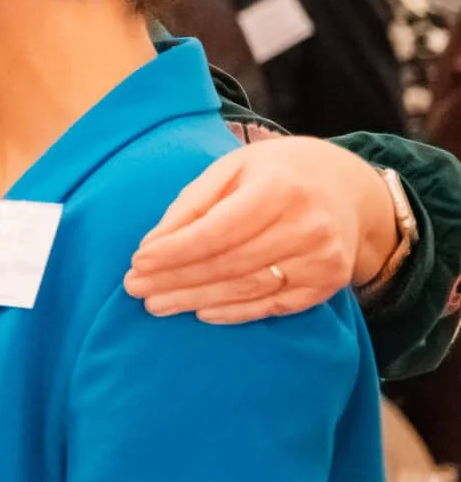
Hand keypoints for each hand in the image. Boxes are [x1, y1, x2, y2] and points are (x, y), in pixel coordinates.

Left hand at [124, 133, 382, 322]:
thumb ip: (193, 203)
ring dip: (196, 300)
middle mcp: (306, 228)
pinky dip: (234, 312)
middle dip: (176, 279)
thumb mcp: (232, 169)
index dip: (175, 251)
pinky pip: (273, 306)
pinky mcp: (327, 284)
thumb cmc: (275, 174)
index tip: (138, 263)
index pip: (217, 230)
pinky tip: (202, 312)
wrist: (346, 188)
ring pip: (246, 289)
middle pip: (228, 264)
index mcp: (278, 190)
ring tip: (157, 304)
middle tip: (136, 289)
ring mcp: (321, 260)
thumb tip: (153, 243)